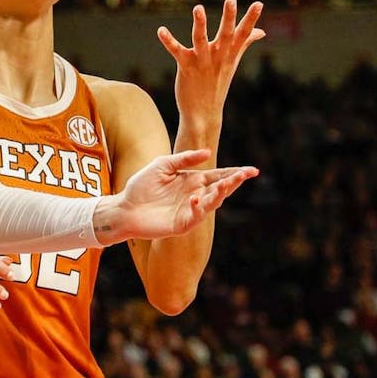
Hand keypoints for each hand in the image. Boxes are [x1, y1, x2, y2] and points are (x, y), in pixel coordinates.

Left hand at [105, 149, 257, 239]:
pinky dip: (198, 208)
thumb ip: (184, 159)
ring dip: (219, 194)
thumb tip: (208, 153)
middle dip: (233, 182)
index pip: (218, 176)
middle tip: (244, 175)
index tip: (252, 170)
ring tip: (224, 184)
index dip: (235, 173)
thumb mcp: (162, 165)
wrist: (125, 207)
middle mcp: (195, 195)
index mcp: (193, 181)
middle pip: (220, 189)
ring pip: (212, 203)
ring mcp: (190, 211)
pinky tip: (194, 199)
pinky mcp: (182, 224)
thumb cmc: (142, 186)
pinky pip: (195, 217)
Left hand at [157, 0, 264, 128]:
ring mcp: (202, 62)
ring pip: (201, 40)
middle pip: (225, 35)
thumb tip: (261, 31)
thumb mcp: (232, 61)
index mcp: (230, 55)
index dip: (251, 19)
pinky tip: (161, 30)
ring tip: (198, 8)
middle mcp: (218, 57)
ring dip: (200, 25)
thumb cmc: (218, 83)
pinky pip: (177, 51)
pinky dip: (169, 41)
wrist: (204, 112)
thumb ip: (245, 43)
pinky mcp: (186, 67)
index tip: (259, 3)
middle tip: (231, 0)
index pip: (243, 34)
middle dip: (228, 17)